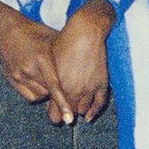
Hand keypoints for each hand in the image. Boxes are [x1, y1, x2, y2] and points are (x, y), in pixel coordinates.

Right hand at [0, 0, 74, 122]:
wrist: (8, 28)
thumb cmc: (36, 33)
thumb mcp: (53, 40)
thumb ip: (64, 57)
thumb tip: (83, 72)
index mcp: (42, 57)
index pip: (55, 86)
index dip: (62, 103)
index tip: (69, 118)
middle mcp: (30, 68)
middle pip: (48, 94)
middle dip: (57, 93)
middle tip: (62, 83)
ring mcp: (19, 74)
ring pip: (38, 96)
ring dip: (46, 93)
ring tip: (47, 78)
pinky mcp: (11, 78)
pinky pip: (29, 95)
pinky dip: (36, 93)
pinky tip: (38, 81)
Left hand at [50, 0, 115, 123]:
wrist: (85, 32)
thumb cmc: (64, 43)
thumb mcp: (50, 62)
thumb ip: (49, 82)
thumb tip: (47, 94)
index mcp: (59, 87)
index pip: (55, 114)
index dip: (53, 115)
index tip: (52, 114)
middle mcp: (75, 91)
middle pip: (69, 113)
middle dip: (65, 113)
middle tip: (63, 111)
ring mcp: (89, 88)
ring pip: (83, 110)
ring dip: (78, 109)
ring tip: (75, 105)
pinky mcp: (101, 83)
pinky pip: (99, 103)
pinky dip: (94, 111)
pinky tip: (89, 116)